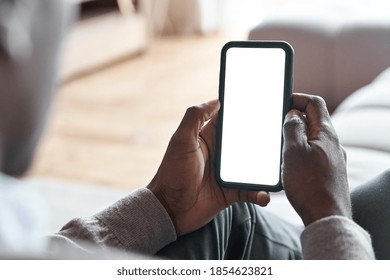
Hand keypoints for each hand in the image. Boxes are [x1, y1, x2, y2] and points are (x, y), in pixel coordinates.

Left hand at [147, 100, 269, 235]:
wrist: (169, 210)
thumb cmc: (172, 173)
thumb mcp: (181, 141)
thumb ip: (194, 117)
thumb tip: (216, 100)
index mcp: (209, 138)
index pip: (230, 121)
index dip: (244, 112)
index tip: (264, 105)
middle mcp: (220, 154)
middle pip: (247, 143)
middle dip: (263, 139)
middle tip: (282, 136)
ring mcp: (227, 174)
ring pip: (253, 167)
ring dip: (266, 168)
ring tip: (279, 168)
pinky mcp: (231, 192)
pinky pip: (250, 191)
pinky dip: (259, 193)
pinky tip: (265, 195)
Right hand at [282, 93, 351, 225]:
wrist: (326, 217)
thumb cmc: (309, 184)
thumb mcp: (294, 151)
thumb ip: (292, 128)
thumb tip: (293, 114)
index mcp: (325, 133)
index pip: (315, 103)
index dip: (298, 98)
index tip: (282, 102)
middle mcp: (332, 144)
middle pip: (313, 121)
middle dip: (293, 119)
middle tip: (275, 125)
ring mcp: (331, 158)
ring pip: (311, 139)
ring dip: (295, 137)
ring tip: (279, 146)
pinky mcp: (327, 172)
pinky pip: (313, 154)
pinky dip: (299, 152)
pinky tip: (289, 164)